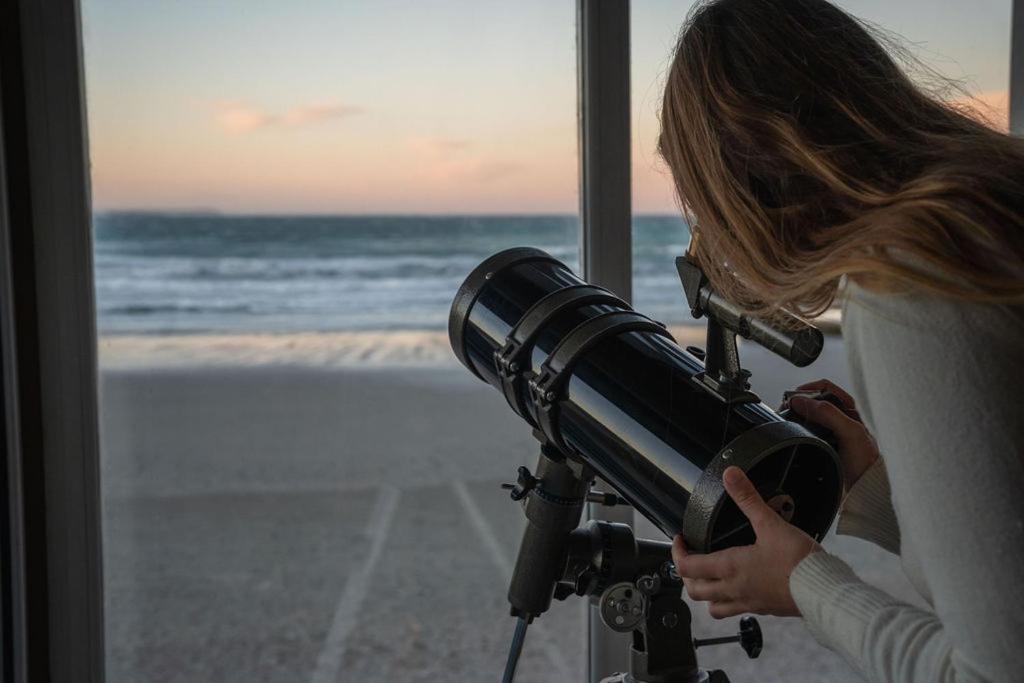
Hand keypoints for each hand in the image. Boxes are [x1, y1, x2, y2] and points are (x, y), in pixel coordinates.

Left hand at [672, 466, 819, 617]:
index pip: (687, 566)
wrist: (823, 590)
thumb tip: (730, 475)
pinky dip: (728, 603)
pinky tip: (738, 589)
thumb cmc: (798, 561)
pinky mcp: (764, 610)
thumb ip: (748, 498)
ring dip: (705, 594)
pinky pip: (736, 612)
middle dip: (686, 575)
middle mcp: (734, 588)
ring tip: (707, 578)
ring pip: (713, 607)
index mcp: (730, 567)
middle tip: (689, 559)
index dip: (677, 552)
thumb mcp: (770, 523)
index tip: (680, 540)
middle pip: (694, 590)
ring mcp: (748, 602)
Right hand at [787, 379, 878, 490]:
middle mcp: (839, 418)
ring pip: (807, 417)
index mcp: (850, 409)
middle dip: (798, 404)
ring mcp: (830, 432)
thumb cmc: (866, 462)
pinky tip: (794, 436)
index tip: (793, 398)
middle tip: (787, 410)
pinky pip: (805, 433)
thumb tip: (802, 401)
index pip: (825, 388)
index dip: (808, 389)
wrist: (865, 490)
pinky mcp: (823, 445)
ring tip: (788, 422)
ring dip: (796, 418)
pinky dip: (797, 432)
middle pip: (813, 402)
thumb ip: (828, 413)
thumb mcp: (850, 432)